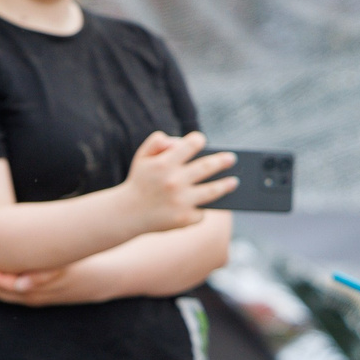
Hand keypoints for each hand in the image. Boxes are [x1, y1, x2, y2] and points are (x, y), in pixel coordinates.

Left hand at [0, 256, 92, 306]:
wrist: (98, 281)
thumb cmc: (80, 268)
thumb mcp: (64, 269)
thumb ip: (43, 275)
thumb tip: (20, 285)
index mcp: (35, 292)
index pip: (4, 287)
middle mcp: (31, 298)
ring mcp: (33, 299)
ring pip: (3, 297)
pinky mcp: (36, 296)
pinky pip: (10, 295)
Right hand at [118, 130, 235, 232]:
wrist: (126, 214)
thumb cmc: (139, 183)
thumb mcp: (141, 158)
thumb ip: (157, 142)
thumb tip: (179, 141)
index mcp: (165, 163)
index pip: (192, 144)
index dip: (198, 140)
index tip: (202, 142)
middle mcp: (174, 181)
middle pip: (208, 166)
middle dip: (223, 161)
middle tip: (231, 159)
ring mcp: (181, 201)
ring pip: (213, 191)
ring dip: (226, 185)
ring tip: (233, 182)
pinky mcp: (184, 218)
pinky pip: (201, 212)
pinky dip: (201, 210)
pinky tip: (203, 207)